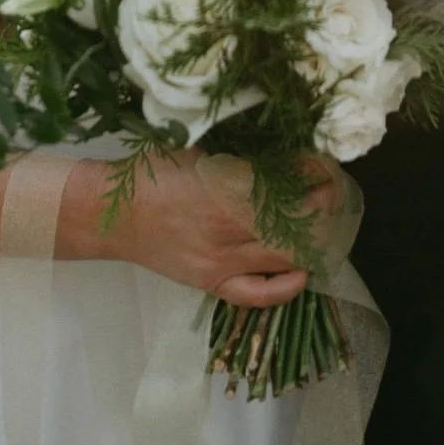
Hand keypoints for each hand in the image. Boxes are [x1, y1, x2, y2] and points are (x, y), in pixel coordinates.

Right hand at [81, 150, 334, 307]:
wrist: (112, 215)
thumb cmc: (153, 174)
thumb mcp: (198, 151)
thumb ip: (237, 158)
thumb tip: (280, 155)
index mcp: (222, 186)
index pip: (285, 182)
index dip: (311, 174)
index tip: (324, 166)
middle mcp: (227, 227)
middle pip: (292, 221)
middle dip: (320, 207)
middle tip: (331, 193)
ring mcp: (220, 261)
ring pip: (281, 256)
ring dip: (310, 240)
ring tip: (325, 225)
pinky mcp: (211, 283)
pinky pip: (255, 294)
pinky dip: (283, 287)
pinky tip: (302, 273)